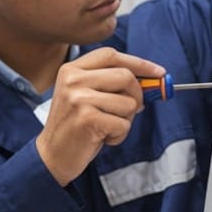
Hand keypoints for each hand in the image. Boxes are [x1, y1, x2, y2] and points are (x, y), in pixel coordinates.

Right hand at [35, 48, 164, 185]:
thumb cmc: (75, 127)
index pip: (111, 55)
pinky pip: (123, 124)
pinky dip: (119, 135)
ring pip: (128, 102)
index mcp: (72, 69)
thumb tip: (150, 82)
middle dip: (137, 95)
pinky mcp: (87, 119)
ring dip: (125, 120)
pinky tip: (102, 138)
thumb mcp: (86, 97)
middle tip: (131, 110)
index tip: (158, 72)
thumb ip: (111, 84)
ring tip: (106, 128)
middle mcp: (73, 80)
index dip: (138, 62)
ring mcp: (79, 98)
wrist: (52, 156)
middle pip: (125, 76)